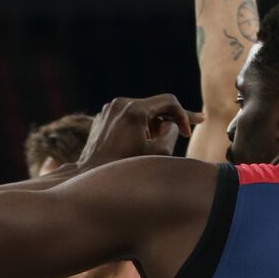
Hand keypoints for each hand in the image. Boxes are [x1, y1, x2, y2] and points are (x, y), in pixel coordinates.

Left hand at [77, 95, 199, 169]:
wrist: (91, 175)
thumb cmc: (125, 167)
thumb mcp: (158, 152)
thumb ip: (171, 132)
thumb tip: (169, 122)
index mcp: (134, 109)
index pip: (169, 101)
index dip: (183, 115)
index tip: (186, 133)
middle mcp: (120, 103)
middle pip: (154, 105)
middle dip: (169, 119)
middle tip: (186, 131)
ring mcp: (109, 109)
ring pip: (141, 111)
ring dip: (152, 124)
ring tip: (155, 143)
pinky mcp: (102, 117)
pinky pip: (126, 117)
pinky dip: (137, 126)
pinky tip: (140, 142)